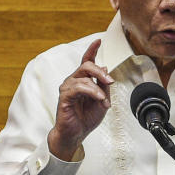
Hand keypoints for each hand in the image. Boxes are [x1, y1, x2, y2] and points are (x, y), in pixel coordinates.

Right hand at [47, 39, 113, 160]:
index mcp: (83, 80)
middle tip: (110, 81)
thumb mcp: (102, 100)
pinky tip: (98, 98)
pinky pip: (78, 88)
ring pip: (84, 77)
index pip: (87, 61)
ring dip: (97, 88)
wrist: (76, 134)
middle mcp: (74, 81)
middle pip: (86, 65)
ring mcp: (67, 88)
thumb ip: (103, 85)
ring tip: (103, 100)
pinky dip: (91, 92)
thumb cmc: (86, 118)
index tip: (99, 40)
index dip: (92, 50)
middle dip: (100, 72)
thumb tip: (105, 68)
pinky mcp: (64, 97)